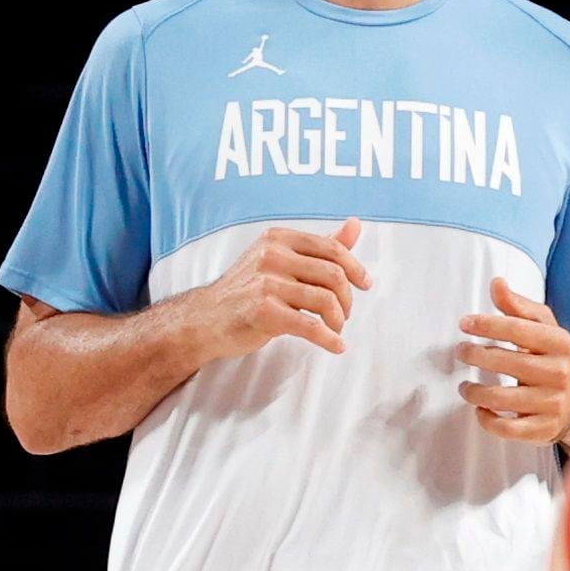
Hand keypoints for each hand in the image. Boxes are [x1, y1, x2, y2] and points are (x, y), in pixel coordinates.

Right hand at [199, 218, 370, 358]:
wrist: (205, 318)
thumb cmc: (247, 289)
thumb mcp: (280, 258)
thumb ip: (319, 245)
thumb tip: (355, 225)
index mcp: (278, 238)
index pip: (331, 248)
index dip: (355, 268)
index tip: (365, 284)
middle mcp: (271, 255)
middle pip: (333, 275)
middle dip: (347, 299)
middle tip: (344, 314)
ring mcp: (266, 283)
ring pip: (325, 300)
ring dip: (338, 320)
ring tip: (334, 329)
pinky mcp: (264, 311)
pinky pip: (310, 326)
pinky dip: (328, 339)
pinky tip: (334, 345)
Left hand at [458, 280, 569, 444]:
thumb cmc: (556, 358)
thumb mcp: (544, 327)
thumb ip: (518, 306)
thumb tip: (497, 283)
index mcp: (560, 343)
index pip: (519, 329)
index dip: (488, 324)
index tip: (465, 323)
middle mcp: (560, 373)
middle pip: (508, 363)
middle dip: (476, 356)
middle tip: (462, 352)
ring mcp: (554, 404)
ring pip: (503, 399)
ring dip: (475, 391)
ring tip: (465, 385)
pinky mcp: (546, 430)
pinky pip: (509, 429)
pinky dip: (488, 420)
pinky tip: (481, 409)